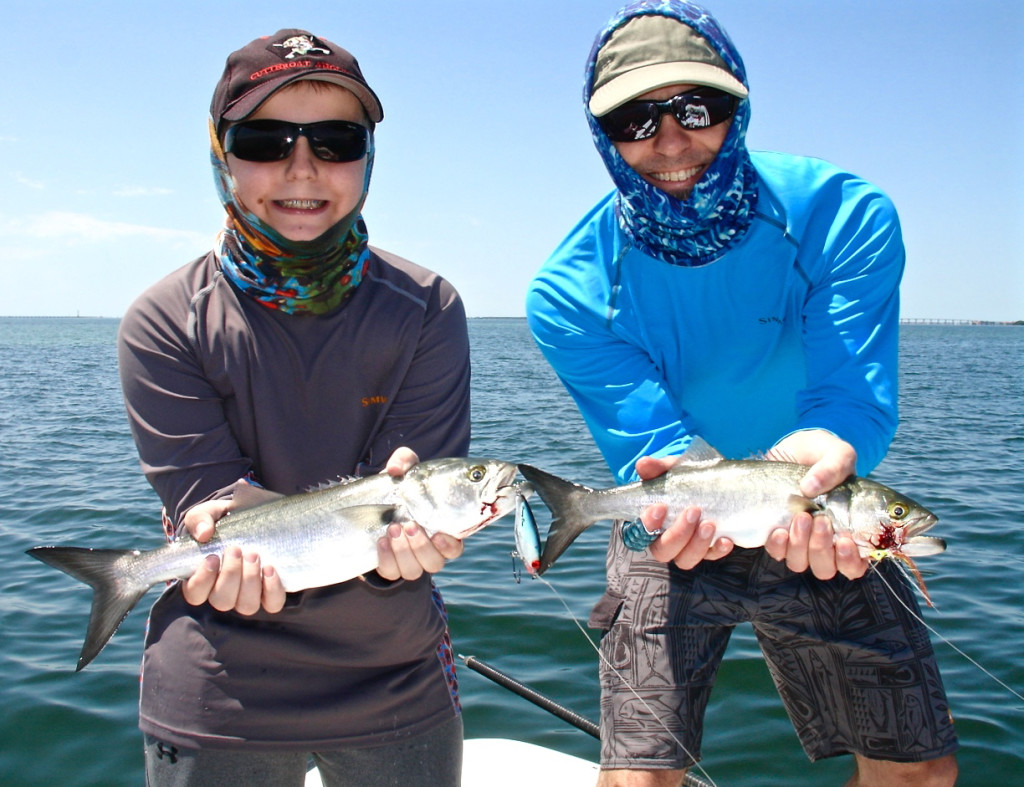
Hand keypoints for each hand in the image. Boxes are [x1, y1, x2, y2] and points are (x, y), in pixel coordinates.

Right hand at [180, 497, 286, 613]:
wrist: (251, 517)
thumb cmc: (223, 522)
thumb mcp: (207, 514)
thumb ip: (199, 520)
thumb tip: (204, 533)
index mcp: (202, 579)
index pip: (195, 594)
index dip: (202, 580)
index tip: (212, 558)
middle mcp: (224, 593)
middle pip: (222, 600)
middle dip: (230, 575)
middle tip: (236, 549)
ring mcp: (247, 596)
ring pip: (246, 605)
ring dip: (250, 581)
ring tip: (254, 555)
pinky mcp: (270, 593)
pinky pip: (272, 603)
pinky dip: (272, 589)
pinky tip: (271, 569)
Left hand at [375, 447, 464, 580]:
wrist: (372, 509)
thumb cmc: (400, 491)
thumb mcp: (405, 473)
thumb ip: (404, 461)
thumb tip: (395, 469)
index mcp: (442, 533)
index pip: (455, 548)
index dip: (450, 546)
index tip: (439, 535)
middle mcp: (429, 552)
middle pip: (435, 562)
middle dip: (421, 546)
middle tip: (409, 525)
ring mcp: (409, 562)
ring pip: (414, 571)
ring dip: (404, 552)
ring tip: (392, 529)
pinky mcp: (390, 567)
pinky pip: (391, 572)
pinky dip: (387, 558)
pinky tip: (381, 541)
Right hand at [634, 455, 733, 569]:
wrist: (711, 481)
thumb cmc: (683, 479)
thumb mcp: (671, 469)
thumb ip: (657, 468)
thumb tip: (643, 464)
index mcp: (651, 522)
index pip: (640, 533)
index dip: (647, 525)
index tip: (660, 507)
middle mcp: (665, 540)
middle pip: (663, 551)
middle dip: (678, 534)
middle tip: (693, 511)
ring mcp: (687, 547)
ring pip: (686, 560)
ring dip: (697, 544)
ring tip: (710, 524)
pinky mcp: (708, 550)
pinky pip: (712, 557)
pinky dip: (718, 550)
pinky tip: (726, 539)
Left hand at [764, 430, 866, 579]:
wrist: (789, 448)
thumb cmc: (820, 453)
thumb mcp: (836, 452)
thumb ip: (834, 466)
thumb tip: (810, 488)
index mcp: (850, 529)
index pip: (856, 563)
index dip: (852, 561)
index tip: (845, 542)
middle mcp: (826, 540)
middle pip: (827, 567)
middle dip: (822, 548)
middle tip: (820, 521)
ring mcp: (800, 539)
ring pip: (802, 563)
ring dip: (801, 546)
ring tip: (801, 518)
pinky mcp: (777, 534)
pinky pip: (778, 553)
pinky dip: (778, 546)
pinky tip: (779, 529)